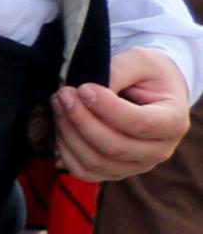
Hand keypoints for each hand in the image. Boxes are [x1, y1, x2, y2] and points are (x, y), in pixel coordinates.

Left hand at [52, 47, 192, 182]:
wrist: (151, 91)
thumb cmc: (148, 74)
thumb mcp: (139, 61)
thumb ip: (117, 72)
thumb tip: (86, 94)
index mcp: (174, 123)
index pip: (139, 124)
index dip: (107, 108)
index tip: (84, 88)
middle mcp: (159, 151)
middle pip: (114, 147)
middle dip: (81, 119)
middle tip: (63, 94)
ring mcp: (136, 165)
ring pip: (96, 162)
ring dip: (69, 133)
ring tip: (59, 104)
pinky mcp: (114, 172)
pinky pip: (84, 171)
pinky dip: (66, 150)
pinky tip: (61, 125)